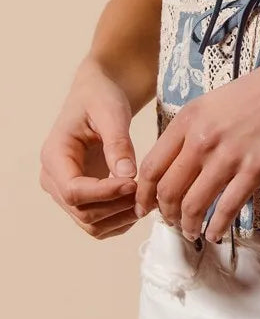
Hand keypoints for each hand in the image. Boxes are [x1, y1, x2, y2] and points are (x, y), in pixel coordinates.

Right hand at [39, 59, 140, 239]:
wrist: (97, 95)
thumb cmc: (100, 97)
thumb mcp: (111, 112)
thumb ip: (117, 143)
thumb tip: (127, 175)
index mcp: (54, 156)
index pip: (73, 191)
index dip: (105, 193)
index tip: (135, 183)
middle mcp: (53, 179)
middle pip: (81, 212)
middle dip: (116, 206)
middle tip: (147, 192)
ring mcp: (65, 191)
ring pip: (90, 223)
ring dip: (119, 218)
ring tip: (146, 198)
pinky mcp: (82, 197)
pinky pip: (98, 222)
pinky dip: (119, 219)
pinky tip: (139, 202)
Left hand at [134, 56, 259, 242]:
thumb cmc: (258, 91)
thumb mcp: (213, 102)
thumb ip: (191, 130)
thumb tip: (176, 164)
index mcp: (188, 119)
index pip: (152, 166)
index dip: (144, 194)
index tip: (145, 206)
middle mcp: (201, 140)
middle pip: (168, 191)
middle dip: (165, 213)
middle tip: (170, 221)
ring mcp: (227, 157)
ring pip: (193, 205)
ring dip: (188, 225)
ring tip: (191, 231)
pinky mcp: (253, 172)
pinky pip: (226, 209)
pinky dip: (216, 227)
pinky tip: (215, 234)